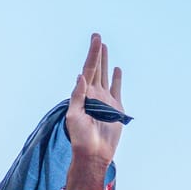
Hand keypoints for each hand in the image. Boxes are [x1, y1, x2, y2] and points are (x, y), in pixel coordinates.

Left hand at [65, 33, 124, 168]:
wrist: (94, 153)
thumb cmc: (80, 137)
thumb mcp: (74, 117)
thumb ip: (77, 96)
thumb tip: (80, 76)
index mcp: (83, 95)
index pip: (88, 69)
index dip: (92, 54)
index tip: (96, 39)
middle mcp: (93, 95)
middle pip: (96, 68)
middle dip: (96, 53)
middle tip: (97, 36)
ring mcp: (105, 100)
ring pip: (105, 75)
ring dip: (105, 61)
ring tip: (104, 47)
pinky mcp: (116, 107)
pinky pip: (116, 88)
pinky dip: (116, 79)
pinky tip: (116, 69)